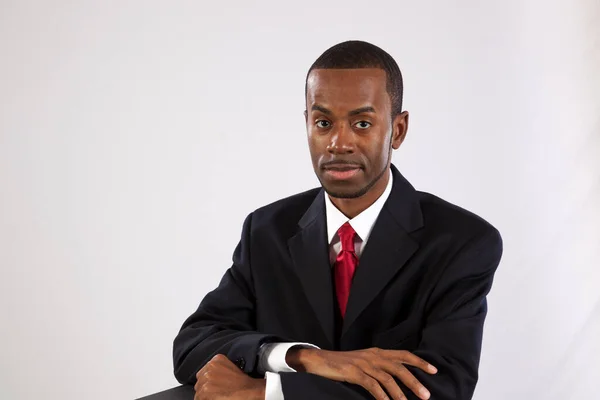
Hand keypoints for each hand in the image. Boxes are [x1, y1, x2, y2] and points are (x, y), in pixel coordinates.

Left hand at [194, 354, 265, 399]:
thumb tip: (208, 380)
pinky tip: (216, 398)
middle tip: (216, 393)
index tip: (212, 386)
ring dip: (205, 396)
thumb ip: (217, 370)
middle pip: (200, 381)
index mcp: (216, 359)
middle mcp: (210, 366)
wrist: (250, 390)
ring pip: (198, 391)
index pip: (203, 372)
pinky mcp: (206, 390)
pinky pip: (199, 398)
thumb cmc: (243, 383)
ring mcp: (207, 378)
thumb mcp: (230, 368)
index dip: (207, 381)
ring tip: (217, 396)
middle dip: (205, 388)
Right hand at [286, 347, 436, 399]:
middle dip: (414, 381)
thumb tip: (398, 379)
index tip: (434, 370)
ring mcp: (364, 364)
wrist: (321, 360)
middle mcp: (373, 356)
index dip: (419, 362)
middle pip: (399, 367)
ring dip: (400, 393)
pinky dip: (382, 395)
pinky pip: (372, 385)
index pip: (403, 355)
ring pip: (388, 378)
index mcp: (378, 352)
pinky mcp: (354, 372)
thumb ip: (380, 367)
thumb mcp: (364, 361)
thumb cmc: (344, 364)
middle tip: (426, 395)